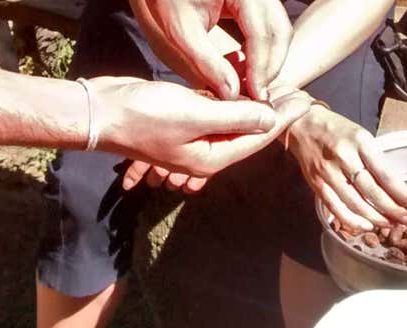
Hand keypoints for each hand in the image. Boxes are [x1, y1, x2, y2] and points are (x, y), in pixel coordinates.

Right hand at [98, 81, 310, 188]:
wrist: (100, 113)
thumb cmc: (143, 116)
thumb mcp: (195, 115)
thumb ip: (235, 117)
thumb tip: (269, 118)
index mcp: (212, 158)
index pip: (258, 138)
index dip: (284, 119)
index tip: (305, 102)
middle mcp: (206, 152)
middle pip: (249, 133)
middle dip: (275, 114)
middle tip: (299, 94)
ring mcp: (194, 139)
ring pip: (234, 123)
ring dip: (255, 106)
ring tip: (279, 90)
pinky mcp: (183, 122)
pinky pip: (216, 115)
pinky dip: (232, 103)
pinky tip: (245, 90)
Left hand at [130, 0, 291, 99]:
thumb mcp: (182, 31)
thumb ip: (207, 63)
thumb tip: (233, 94)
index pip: (262, 34)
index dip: (261, 69)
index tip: (256, 96)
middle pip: (280, 31)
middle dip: (270, 66)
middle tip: (257, 95)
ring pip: (280, 30)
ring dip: (269, 60)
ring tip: (251, 83)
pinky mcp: (258, 0)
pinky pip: (271, 26)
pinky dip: (263, 49)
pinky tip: (246, 66)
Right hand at [286, 105, 406, 230]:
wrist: (302, 125)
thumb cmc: (337, 131)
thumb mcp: (361, 136)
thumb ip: (375, 160)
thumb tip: (396, 190)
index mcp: (360, 142)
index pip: (385, 174)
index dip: (402, 194)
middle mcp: (344, 157)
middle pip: (372, 192)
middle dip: (394, 210)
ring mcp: (328, 172)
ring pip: (355, 203)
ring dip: (376, 218)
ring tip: (391, 224)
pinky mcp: (316, 184)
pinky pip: (336, 208)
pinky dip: (352, 220)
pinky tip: (367, 226)